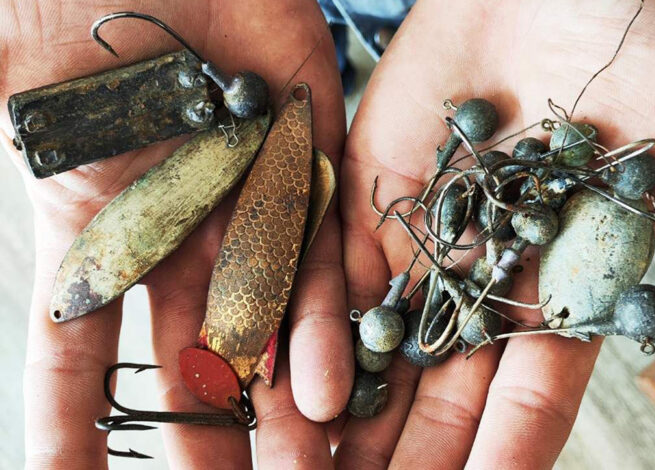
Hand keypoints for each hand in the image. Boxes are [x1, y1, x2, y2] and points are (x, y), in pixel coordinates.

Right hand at [0, 1, 351, 467]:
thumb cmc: (59, 13)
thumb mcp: (5, 106)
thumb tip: (12, 286)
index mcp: (95, 226)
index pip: (79, 353)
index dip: (74, 429)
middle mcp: (175, 226)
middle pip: (194, 353)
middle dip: (209, 433)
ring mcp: (244, 199)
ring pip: (267, 320)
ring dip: (279, 401)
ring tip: (299, 468)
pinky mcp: (304, 162)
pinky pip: (320, 253)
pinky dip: (322, 320)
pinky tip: (324, 387)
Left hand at [336, 0, 654, 467]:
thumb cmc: (643, 42)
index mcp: (564, 282)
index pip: (532, 389)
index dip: (506, 447)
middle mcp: (489, 276)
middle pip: (446, 385)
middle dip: (415, 453)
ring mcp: (426, 239)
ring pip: (385, 344)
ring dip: (355, 415)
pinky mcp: (372, 194)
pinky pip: (338, 270)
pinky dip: (322, 327)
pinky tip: (308, 390)